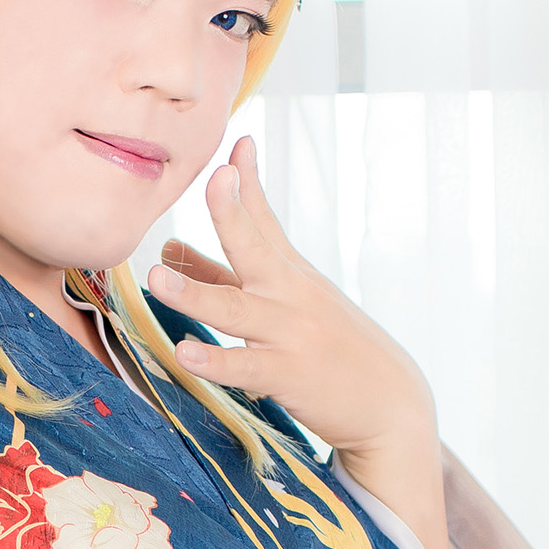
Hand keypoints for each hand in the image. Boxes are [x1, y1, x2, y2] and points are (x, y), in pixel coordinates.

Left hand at [155, 136, 448, 548]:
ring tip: (157, 277)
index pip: (265, 219)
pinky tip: (185, 352)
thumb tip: (170, 252)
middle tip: (212, 177)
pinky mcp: (288, 375)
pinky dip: (215, 359)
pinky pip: (245, 366)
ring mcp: (290, 334)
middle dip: (231, 211)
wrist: (391, 405)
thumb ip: (224, 277)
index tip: (235, 142)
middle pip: (254, 247)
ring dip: (196, 292)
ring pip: (237, 308)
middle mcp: (290, 295)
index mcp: (291, 273)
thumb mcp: (285, 304)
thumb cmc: (332, 349)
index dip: (248, 180)